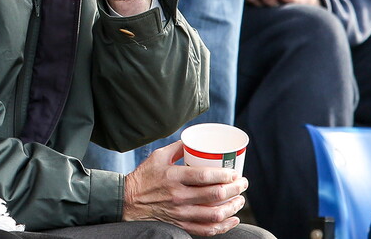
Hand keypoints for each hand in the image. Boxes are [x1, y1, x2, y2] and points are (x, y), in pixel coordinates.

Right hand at [122, 141, 248, 235]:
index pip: (205, 176)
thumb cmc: (143, 177)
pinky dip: (223, 226)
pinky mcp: (180, 224)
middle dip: (235, 189)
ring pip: (215, 214)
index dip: (225, 175)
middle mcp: (178, 196)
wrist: (128, 201)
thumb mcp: (157, 157)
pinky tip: (232, 219)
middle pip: (215, 195)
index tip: (235, 172)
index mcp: (173, 176)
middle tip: (242, 183)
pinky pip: (207, 229)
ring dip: (233, 207)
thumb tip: (195, 140)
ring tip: (239, 200)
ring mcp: (180, 212)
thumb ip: (178, 148)